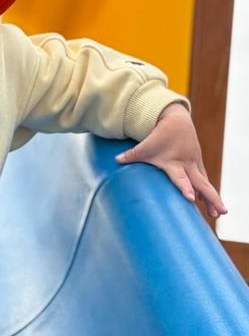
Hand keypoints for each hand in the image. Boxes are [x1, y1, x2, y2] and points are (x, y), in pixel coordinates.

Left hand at [115, 103, 226, 218]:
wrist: (177, 121)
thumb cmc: (159, 136)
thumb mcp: (145, 146)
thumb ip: (131, 155)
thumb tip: (116, 161)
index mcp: (174, 163)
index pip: (181, 178)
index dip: (185, 188)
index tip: (191, 199)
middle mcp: (188, 165)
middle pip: (202, 184)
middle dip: (212, 198)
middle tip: (220, 212)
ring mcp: (195, 165)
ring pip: (206, 184)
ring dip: (213, 198)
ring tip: (219, 213)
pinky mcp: (198, 164)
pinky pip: (205, 180)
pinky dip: (209, 191)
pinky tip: (212, 204)